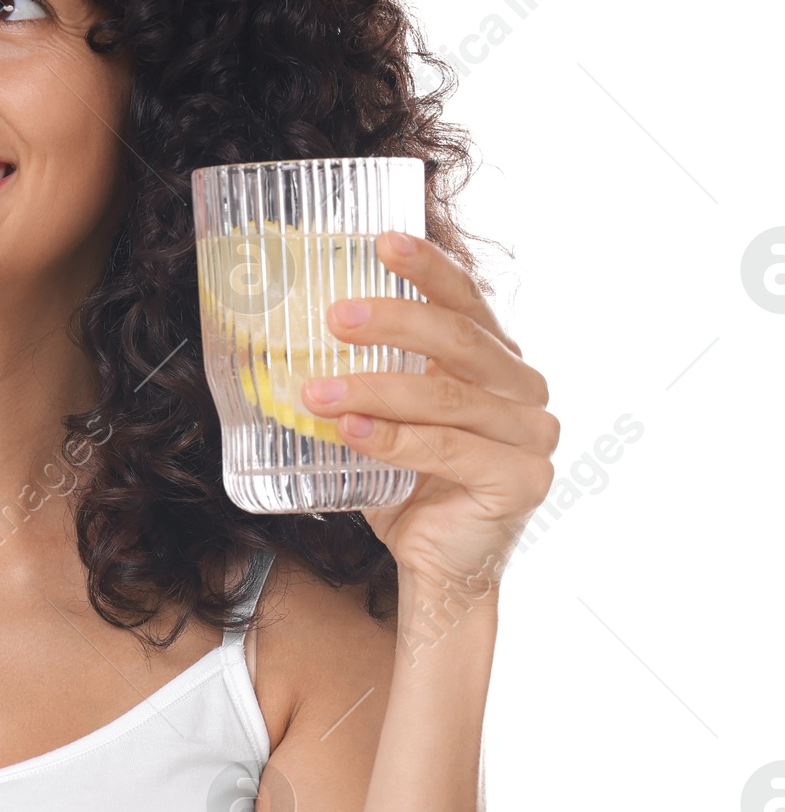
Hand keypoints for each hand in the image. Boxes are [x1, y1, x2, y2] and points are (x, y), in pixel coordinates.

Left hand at [298, 230, 559, 589]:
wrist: (436, 570)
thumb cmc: (408, 489)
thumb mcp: (383, 420)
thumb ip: (362, 377)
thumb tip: (279, 334)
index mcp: (497, 362)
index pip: (465, 301)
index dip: (427, 269)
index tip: (382, 241)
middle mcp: (524, 390)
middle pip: (458, 339)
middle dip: (393, 321)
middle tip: (333, 317)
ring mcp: (532, 434)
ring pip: (447, 396)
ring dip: (375, 389)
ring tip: (315, 390)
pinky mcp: (522, 479)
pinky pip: (450, 448)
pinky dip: (395, 438)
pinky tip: (349, 430)